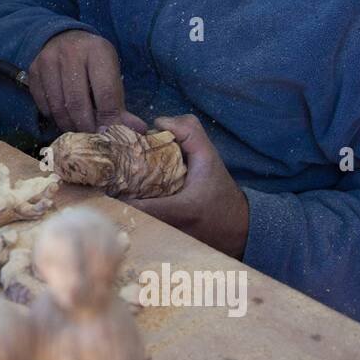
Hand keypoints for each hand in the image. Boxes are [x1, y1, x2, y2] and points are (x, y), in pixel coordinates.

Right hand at [28, 30, 143, 133]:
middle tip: (92, 139)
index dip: (109, 120)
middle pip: (77, 103)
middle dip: (86, 128)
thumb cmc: (93, 61)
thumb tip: (137, 130)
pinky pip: (43, 105)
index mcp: (97, 51)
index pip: (105, 93)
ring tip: (79, 132)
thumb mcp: (111, 73)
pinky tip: (64, 118)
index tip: (109, 136)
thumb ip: (119, 103)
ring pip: (57, 107)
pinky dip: (55, 118)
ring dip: (69, 126)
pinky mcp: (33, 71)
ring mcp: (48, 61)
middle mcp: (70, 53)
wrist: (62, 37)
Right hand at [124, 115, 248, 257]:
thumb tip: (120, 204)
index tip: (143, 136)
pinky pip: (170, 162)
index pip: (187, 125)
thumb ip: (153, 209)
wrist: (239, 235)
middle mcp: (199, 156)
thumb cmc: (218, 220)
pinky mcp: (190, 178)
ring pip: (172, 147)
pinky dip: (156, 165)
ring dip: (153, 152)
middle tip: (133, 150)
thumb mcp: (184, 214)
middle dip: (152, 138)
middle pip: (175, 132)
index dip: (166, 124)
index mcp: (204, 155)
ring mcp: (195, 166)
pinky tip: (143, 179)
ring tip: (134, 163)